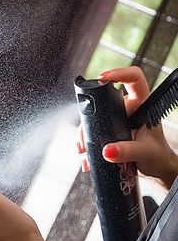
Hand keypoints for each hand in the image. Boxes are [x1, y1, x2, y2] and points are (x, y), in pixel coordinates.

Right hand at [76, 66, 177, 189]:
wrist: (154, 167)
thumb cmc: (157, 156)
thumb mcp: (144, 153)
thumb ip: (127, 151)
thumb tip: (107, 151)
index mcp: (143, 105)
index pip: (134, 79)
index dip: (119, 73)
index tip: (102, 78)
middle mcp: (128, 107)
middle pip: (104, 100)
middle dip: (90, 117)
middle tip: (85, 135)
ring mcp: (116, 117)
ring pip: (94, 116)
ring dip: (85, 133)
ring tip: (83, 150)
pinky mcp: (108, 127)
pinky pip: (92, 128)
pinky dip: (86, 142)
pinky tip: (85, 154)